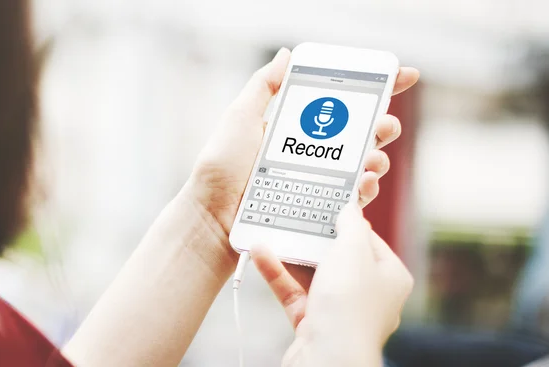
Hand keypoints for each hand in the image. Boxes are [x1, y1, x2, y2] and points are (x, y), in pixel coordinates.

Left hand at [187, 48, 418, 254]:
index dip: (373, 89)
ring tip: (375, 157)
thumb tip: (286, 55)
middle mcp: (310, 151)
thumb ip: (264, 87)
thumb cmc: (221, 167)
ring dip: (378, 157)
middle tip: (387, 124)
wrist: (213, 216)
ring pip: (361, 165)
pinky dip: (364, 189)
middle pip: (360, 134)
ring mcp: (316, 180)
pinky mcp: (317, 207)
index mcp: (296, 126)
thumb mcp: (241, 117)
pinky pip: (350, 197)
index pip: (339, 103)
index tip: (400, 75)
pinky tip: (365, 182)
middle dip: (383, 124)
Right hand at [252, 205, 413, 365]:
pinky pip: (294, 293)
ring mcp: (340, 311)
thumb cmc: (349, 308)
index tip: (328, 207)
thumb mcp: (353, 250)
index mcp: (389, 277)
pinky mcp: (314, 324)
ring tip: (272, 233)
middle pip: (338, 257)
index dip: (348, 222)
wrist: (328, 359)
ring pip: (313, 275)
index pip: (369, 240)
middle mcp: (368, 295)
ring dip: (292, 255)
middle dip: (314, 239)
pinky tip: (262, 255)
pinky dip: (279, 275)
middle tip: (296, 218)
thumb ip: (351, 224)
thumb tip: (351, 208)